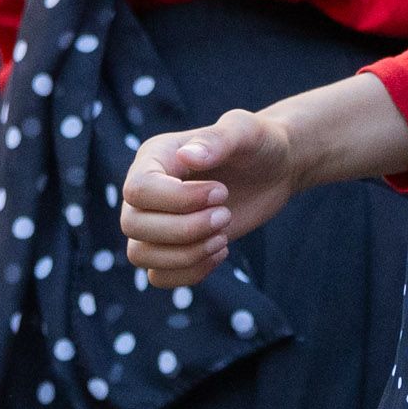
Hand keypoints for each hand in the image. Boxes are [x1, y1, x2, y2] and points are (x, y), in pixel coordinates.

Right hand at [121, 108, 305, 287]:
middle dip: (184, 229)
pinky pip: (158, 276)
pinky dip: (189, 273)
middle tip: (225, 214)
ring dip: (185, 254)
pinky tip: (221, 251)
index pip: (138, 190)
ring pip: (139, 255)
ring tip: (222, 235)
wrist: (274, 168)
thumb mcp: (244, 131)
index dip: (178, 201)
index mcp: (155, 157)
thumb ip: (216, 139)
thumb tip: (186, 157)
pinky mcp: (173, 248)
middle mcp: (147, 191)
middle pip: (133, 225)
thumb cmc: (257, 143)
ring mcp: (156, 221)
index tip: (222, 192)